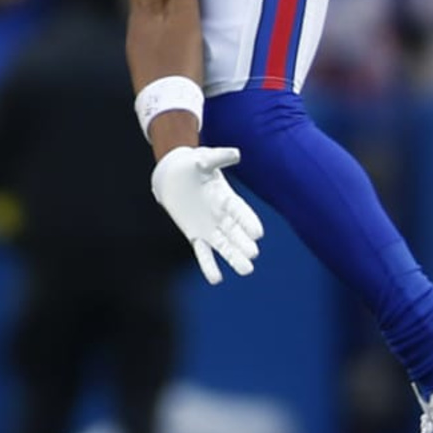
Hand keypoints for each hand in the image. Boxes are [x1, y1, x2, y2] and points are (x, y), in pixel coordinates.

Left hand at [151, 145, 264, 284]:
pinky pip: (203, 253)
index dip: (249, 222)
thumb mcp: (204, 158)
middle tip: (253, 254)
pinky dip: (209, 265)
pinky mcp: (196, 235)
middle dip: (244, 242)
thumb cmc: (192, 165)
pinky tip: (215, 279)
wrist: (174, 176)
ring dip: (234, 258)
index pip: (241, 212)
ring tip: (247, 270)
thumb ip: (218, 158)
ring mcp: (210, 228)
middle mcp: (222, 216)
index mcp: (227, 198)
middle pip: (236, 232)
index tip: (258, 233)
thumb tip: (236, 154)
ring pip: (225, 246)